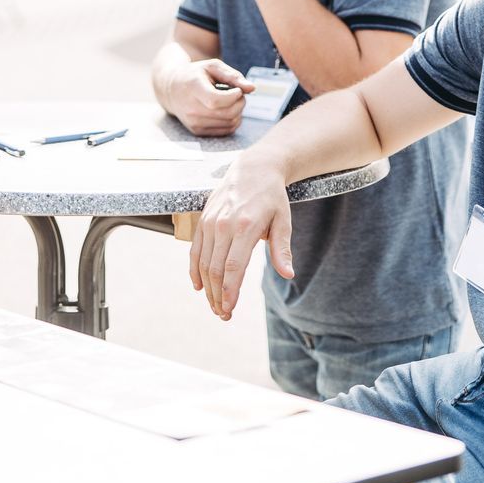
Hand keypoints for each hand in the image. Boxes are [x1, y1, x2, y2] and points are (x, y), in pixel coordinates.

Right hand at [161, 59, 251, 135]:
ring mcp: (194, 122)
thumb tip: (252, 88)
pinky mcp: (198, 131)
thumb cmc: (195, 75)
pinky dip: (233, 121)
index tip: (236, 89)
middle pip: (227, 113)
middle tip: (238, 93)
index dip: (234, 96)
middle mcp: (191, 109)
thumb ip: (233, 76)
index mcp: (193, 89)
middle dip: (240, 103)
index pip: (217, 101)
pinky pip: (226, 131)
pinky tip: (227, 110)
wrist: (172, 89)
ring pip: (229, 123)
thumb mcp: (213, 67)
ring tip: (231, 101)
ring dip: (238, 112)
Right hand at [189, 152, 293, 318]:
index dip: (230, 291)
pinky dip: (194, 270)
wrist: (254, 168)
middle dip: (218, 296)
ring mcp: (210, 221)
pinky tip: (198, 286)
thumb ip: (282, 249)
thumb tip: (288, 274)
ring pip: (203, 262)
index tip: (229, 310)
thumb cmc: (272, 197)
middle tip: (223, 315)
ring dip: (207, 287)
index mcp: (246, 226)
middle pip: (216, 269)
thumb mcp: (283, 220)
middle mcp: (224, 224)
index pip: (234, 267)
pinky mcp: (202, 219)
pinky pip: (195, 250)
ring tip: (214, 305)